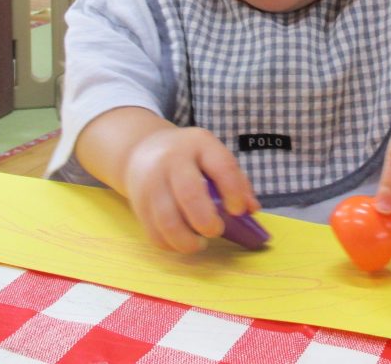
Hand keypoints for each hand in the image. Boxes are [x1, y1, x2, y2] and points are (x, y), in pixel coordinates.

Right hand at [123, 126, 259, 252]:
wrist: (143, 149)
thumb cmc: (189, 157)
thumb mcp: (213, 156)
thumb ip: (236, 180)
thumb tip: (251, 209)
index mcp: (199, 144)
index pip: (221, 166)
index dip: (234, 192)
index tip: (238, 211)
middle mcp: (172, 160)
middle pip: (189, 193)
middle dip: (207, 220)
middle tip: (216, 230)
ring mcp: (152, 182)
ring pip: (168, 220)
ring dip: (188, 240)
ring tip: (200, 243)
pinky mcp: (139, 204)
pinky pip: (155, 233)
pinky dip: (172, 245)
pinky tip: (183, 241)